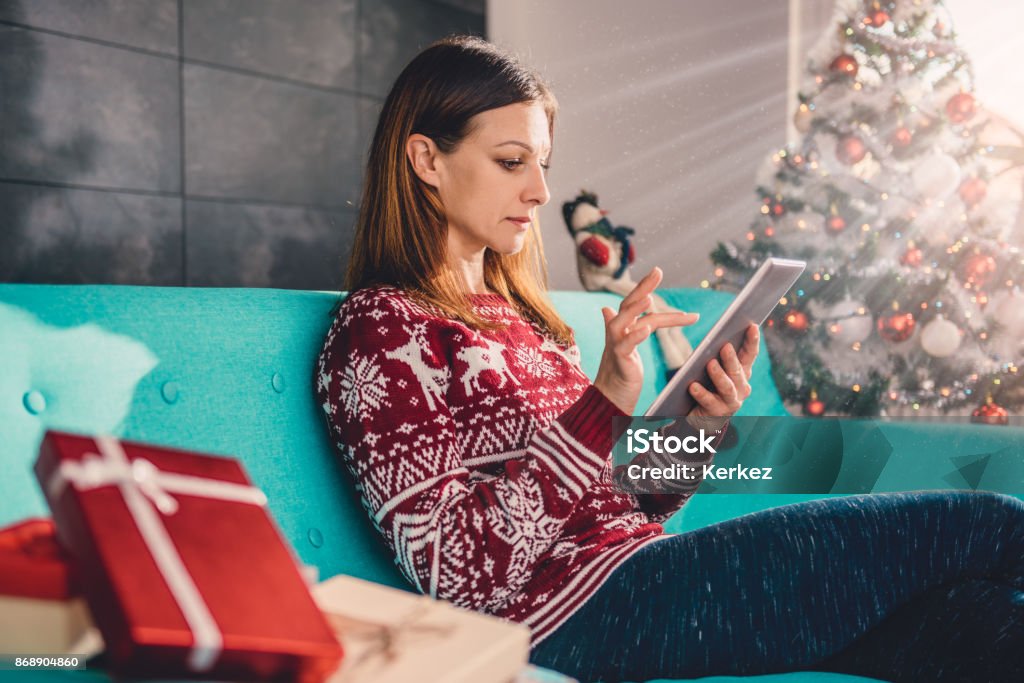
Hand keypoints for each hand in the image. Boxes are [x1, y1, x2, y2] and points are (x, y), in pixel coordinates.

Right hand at [593, 268, 699, 414]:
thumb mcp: (623, 346)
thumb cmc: (618, 372)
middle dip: (643, 287)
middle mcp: (616, 332)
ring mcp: (616, 346)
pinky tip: (646, 329)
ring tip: (650, 298)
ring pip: (623, 322)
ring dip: (636, 309)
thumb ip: (622, 327)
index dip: (644, 286)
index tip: (658, 271)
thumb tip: (606, 309)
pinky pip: (625, 346)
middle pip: (628, 304)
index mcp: (622, 327)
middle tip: (658, 272)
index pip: (633, 302)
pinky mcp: (619, 361)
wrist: (609, 399)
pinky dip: (635, 336)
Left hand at [687, 324, 759, 418]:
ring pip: (727, 387)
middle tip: (725, 346)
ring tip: (710, 364)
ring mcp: (732, 401)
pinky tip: (692, 386)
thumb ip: (716, 356)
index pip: (749, 355)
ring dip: (719, 375)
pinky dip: (701, 393)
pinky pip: (709, 402)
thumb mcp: (713, 370)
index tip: (751, 326)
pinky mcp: (718, 413)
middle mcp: (742, 387)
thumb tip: (713, 337)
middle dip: (732, 358)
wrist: (701, 416)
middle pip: (737, 371)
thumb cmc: (707, 386)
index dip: (752, 341)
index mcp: (742, 372)